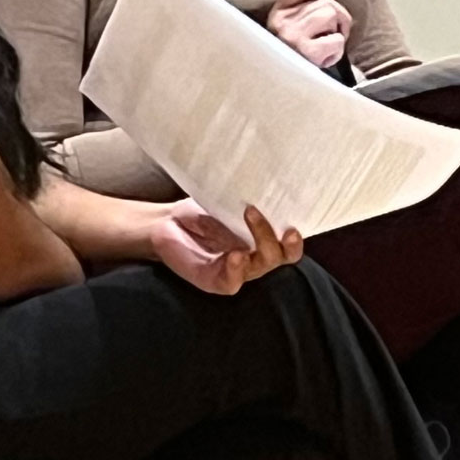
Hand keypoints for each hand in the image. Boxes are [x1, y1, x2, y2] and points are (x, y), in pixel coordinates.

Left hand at [150, 203, 302, 293]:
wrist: (164, 223)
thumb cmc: (200, 212)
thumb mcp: (229, 201)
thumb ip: (250, 199)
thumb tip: (270, 177)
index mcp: (261, 242)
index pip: (288, 248)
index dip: (295, 242)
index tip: (294, 226)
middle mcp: (252, 258)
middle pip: (278, 257)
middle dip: (280, 240)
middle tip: (269, 218)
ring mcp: (234, 271)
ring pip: (260, 266)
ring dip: (261, 242)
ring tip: (250, 215)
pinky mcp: (212, 280)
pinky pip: (231, 282)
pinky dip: (236, 269)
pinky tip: (235, 256)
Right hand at [267, 0, 351, 73]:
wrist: (279, 91)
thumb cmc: (292, 59)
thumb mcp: (287, 32)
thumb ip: (300, 12)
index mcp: (276, 14)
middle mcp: (282, 22)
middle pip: (325, 1)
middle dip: (339, 15)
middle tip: (337, 32)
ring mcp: (294, 36)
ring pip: (332, 14)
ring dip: (340, 30)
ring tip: (331, 44)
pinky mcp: (307, 53)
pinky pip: (336, 39)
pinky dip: (339, 49)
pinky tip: (328, 58)